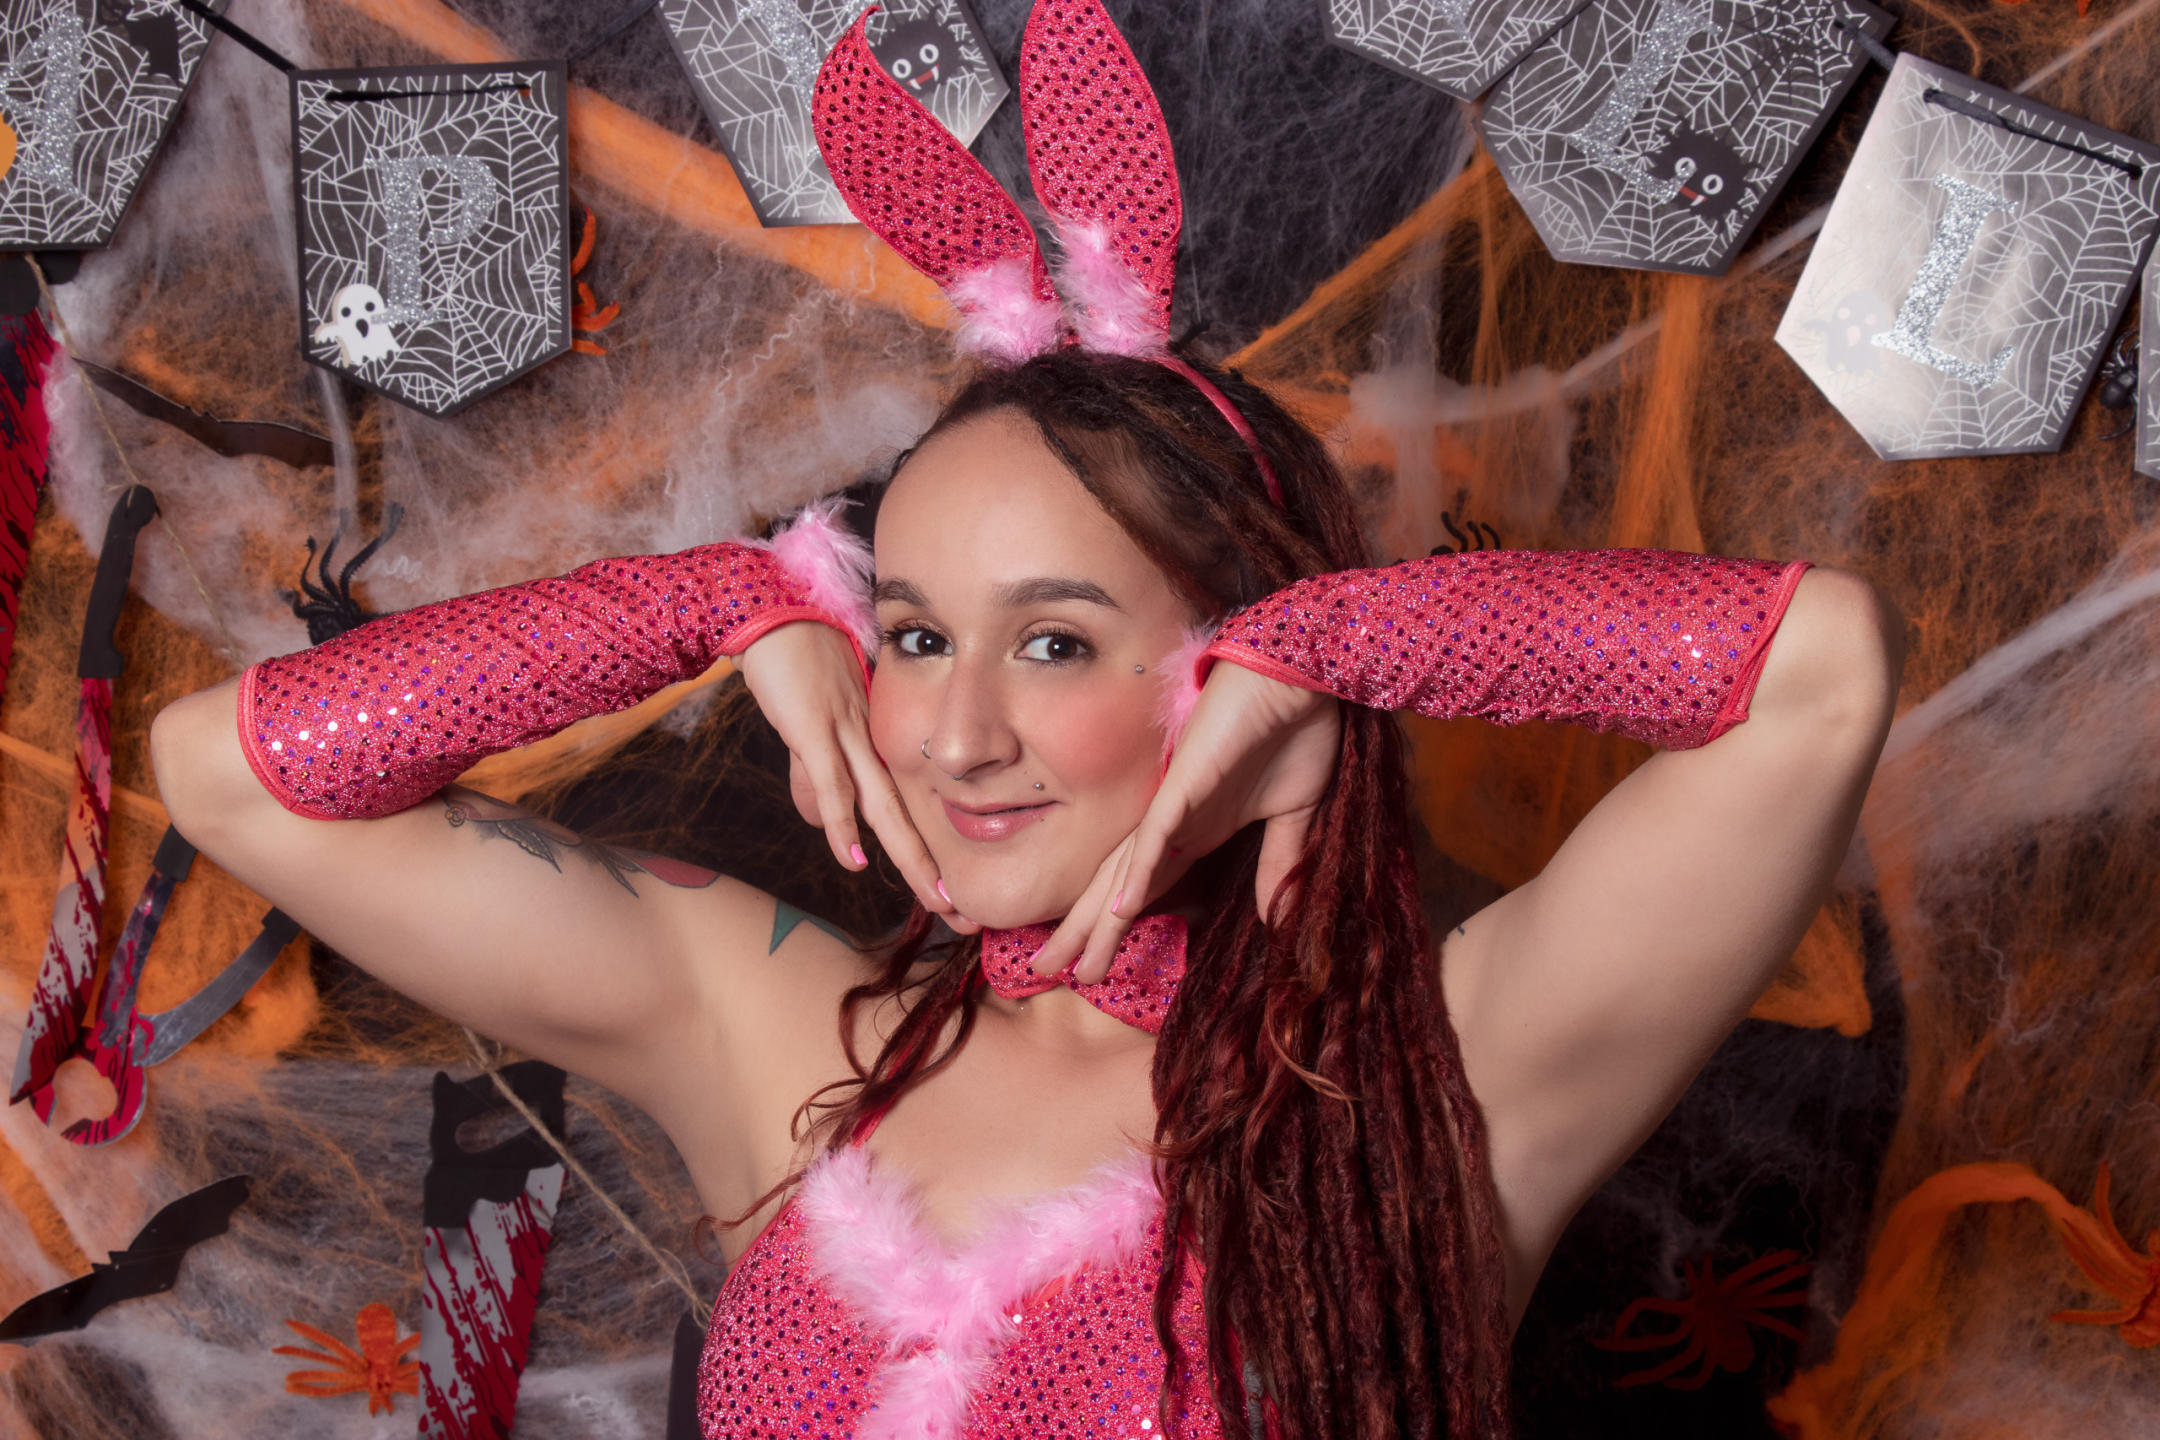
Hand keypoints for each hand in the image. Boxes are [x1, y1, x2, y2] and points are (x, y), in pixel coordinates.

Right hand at [736, 621, 976, 933]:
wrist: (773, 612)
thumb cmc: (793, 664)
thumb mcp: (809, 730)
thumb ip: (814, 774)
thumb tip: (816, 821)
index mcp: (873, 743)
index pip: (906, 808)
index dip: (926, 852)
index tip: (948, 894)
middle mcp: (871, 743)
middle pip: (909, 816)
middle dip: (936, 869)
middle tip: (965, 914)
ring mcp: (847, 734)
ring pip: (885, 808)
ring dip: (912, 857)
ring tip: (937, 899)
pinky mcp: (816, 727)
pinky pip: (833, 783)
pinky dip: (842, 824)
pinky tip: (856, 858)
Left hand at [1032, 659, 1340, 981]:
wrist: (1301, 678)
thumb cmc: (1293, 732)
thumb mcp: (1291, 816)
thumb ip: (1278, 864)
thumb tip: (1277, 918)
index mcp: (1194, 829)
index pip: (1146, 888)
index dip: (1115, 928)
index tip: (1092, 967)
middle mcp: (1174, 821)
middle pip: (1117, 886)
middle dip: (1084, 932)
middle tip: (1045, 971)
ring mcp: (1175, 802)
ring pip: (1126, 869)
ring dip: (1097, 917)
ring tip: (1067, 960)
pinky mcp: (1186, 781)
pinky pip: (1159, 831)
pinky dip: (1140, 869)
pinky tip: (1119, 907)